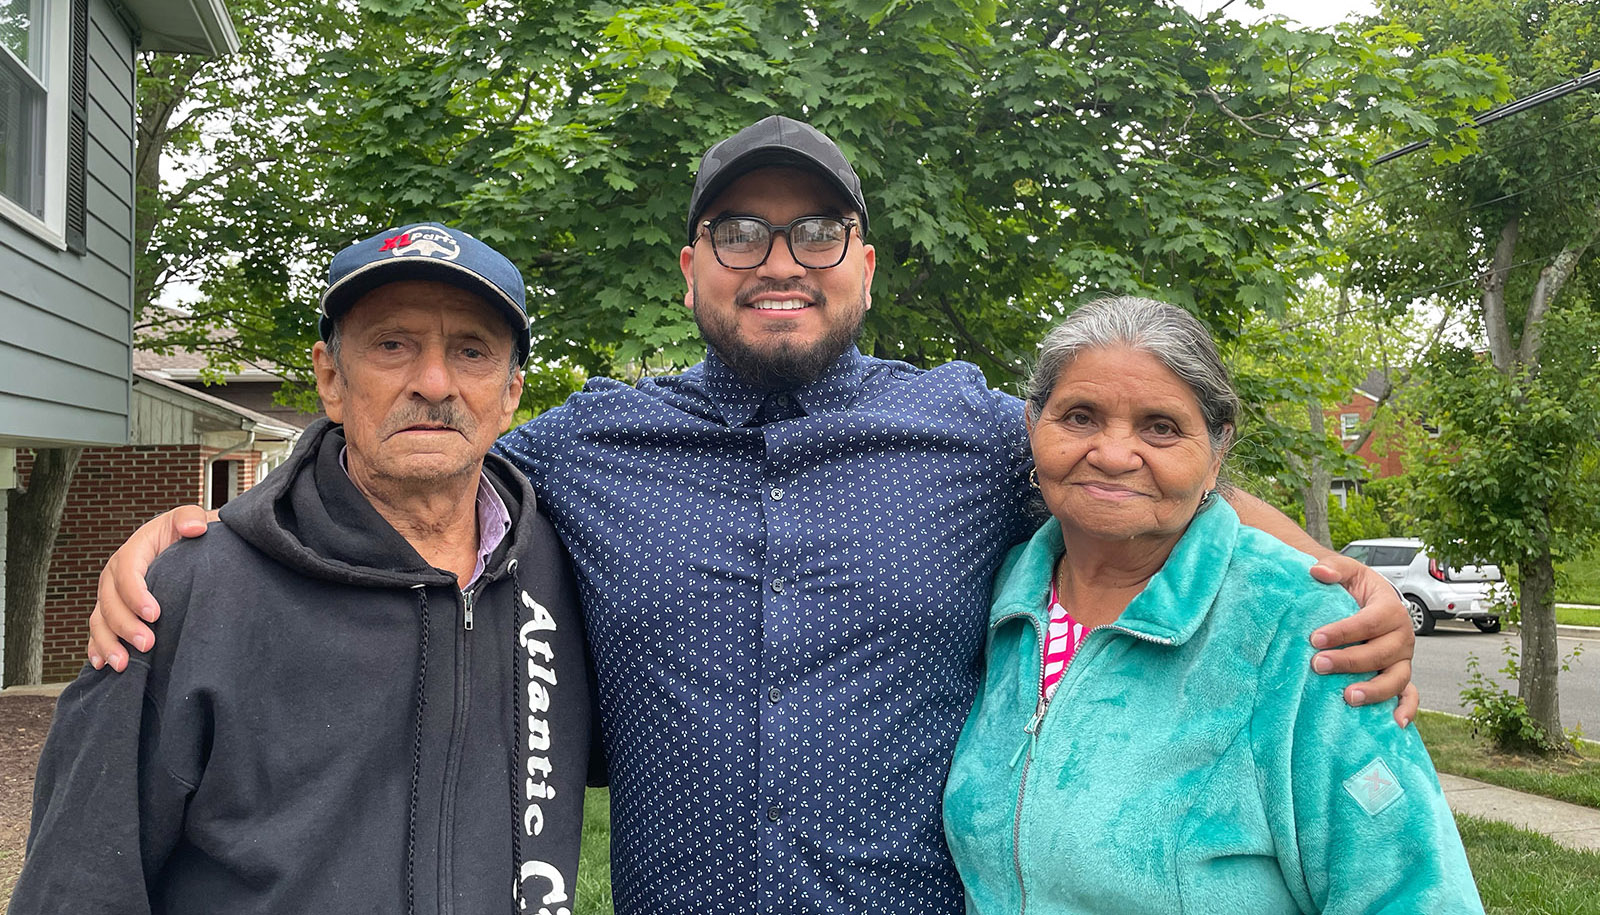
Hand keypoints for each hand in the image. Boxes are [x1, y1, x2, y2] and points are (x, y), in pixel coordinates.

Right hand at [87, 506, 214, 670]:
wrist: (180, 547)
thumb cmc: (184, 534)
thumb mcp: (187, 518)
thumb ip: (190, 517)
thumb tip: (195, 528)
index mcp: (132, 552)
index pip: (127, 574)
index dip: (136, 595)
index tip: (155, 614)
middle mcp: (115, 576)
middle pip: (110, 603)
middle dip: (126, 626)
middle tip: (147, 644)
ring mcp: (111, 596)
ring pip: (100, 621)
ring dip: (108, 643)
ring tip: (123, 664)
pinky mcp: (113, 612)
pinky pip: (98, 632)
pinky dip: (97, 648)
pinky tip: (102, 665)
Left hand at [1307, 553, 1418, 726]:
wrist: (1369, 600)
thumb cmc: (1355, 587)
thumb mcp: (1347, 571)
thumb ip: (1333, 568)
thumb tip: (1317, 571)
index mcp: (1390, 609)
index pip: (1368, 623)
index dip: (1343, 632)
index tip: (1314, 638)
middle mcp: (1402, 636)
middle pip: (1379, 653)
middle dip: (1348, 661)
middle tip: (1317, 664)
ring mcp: (1403, 659)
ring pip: (1396, 678)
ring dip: (1374, 690)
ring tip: (1347, 697)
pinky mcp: (1400, 674)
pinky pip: (1409, 695)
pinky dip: (1406, 709)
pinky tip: (1395, 723)